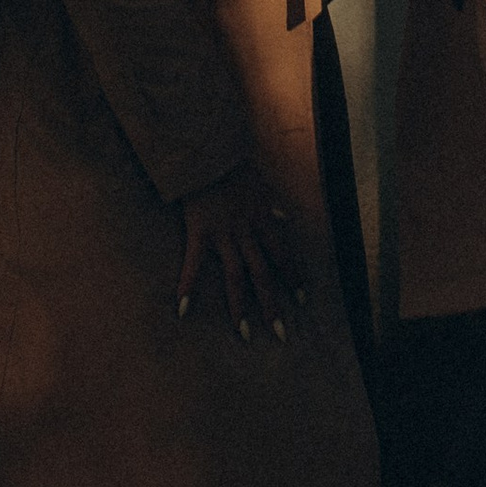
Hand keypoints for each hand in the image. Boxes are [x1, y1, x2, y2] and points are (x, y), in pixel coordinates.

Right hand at [176, 158, 295, 337]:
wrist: (207, 152)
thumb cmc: (232, 166)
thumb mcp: (259, 183)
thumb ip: (271, 203)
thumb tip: (285, 216)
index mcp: (262, 219)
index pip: (283, 255)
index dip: (293, 278)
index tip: (302, 300)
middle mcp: (246, 232)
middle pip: (263, 274)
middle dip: (273, 305)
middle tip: (282, 334)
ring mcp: (223, 234)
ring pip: (236, 277)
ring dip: (241, 307)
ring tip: (245, 334)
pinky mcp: (199, 233)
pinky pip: (194, 264)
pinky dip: (188, 286)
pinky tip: (183, 309)